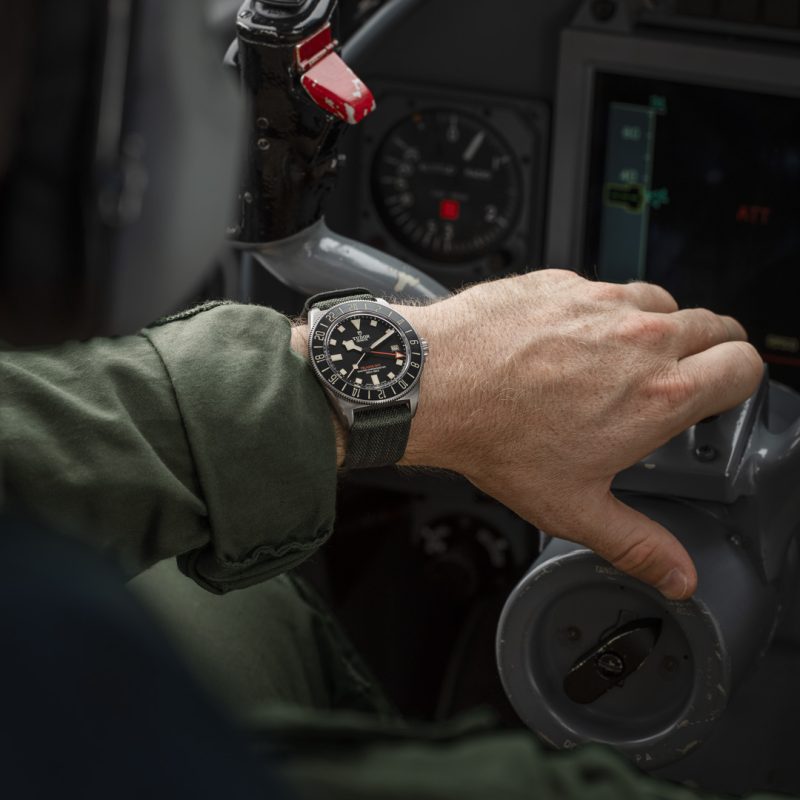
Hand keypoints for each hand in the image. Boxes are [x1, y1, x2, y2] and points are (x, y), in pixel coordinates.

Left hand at [399, 270, 762, 598]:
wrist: (438, 384)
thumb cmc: (498, 439)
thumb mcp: (573, 508)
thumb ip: (637, 543)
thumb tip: (677, 575)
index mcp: (660, 394)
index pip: (744, 367)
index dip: (741, 380)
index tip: (722, 393)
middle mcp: (641, 339)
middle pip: (714, 326)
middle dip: (710, 349)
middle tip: (684, 372)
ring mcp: (603, 303)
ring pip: (662, 302)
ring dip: (658, 325)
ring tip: (625, 357)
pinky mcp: (564, 283)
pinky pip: (605, 289)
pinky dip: (602, 310)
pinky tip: (571, 337)